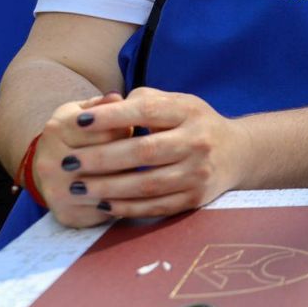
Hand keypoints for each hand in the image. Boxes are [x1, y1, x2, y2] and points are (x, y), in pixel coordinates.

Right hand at [33, 92, 130, 227]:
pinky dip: (125, 202)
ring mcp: (57, 191)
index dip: (127, 129)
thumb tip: (116, 98)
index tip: (134, 128)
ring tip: (143, 171)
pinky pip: (108, 209)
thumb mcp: (83, 111)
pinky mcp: (67, 215)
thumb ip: (102, 104)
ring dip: (132, 180)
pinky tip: (133, 193)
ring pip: (111, 186)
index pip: (108, 129)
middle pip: (110, 159)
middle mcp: (50, 162)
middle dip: (132, 155)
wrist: (51, 168)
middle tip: (145, 152)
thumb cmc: (76, 134)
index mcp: (57, 129)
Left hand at [46, 87, 251, 220]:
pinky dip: (127, 207)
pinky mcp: (195, 198)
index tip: (80, 122)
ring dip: (107, 188)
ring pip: (147, 184)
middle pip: (144, 152)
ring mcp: (198, 172)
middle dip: (101, 158)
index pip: (147, 110)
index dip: (112, 116)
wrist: (238, 153)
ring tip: (77, 187)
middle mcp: (197, 141)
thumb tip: (106, 108)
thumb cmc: (196, 124)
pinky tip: (103, 203)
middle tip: (69, 161)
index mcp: (189, 111)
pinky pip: (155, 206)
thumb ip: (145, 100)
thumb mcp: (180, 102)